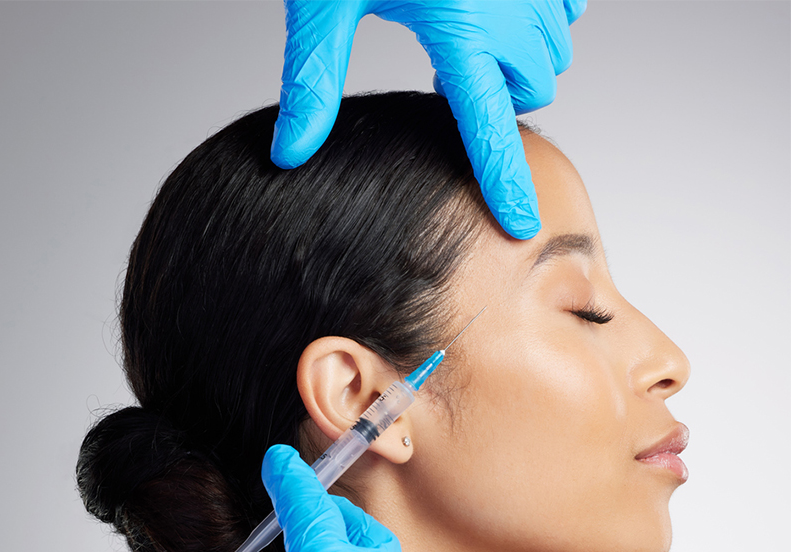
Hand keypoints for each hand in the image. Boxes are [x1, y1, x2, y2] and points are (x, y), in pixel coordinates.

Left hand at [271, 0, 585, 239]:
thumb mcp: (323, 5)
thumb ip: (311, 84)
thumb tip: (287, 155)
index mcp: (458, 25)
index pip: (489, 129)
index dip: (503, 184)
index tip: (520, 226)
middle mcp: (510, 2)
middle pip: (532, 89)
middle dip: (501, 95)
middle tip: (455, 73)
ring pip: (552, 51)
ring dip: (520, 58)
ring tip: (473, 33)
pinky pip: (567, 7)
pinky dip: (541, 16)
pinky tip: (499, 2)